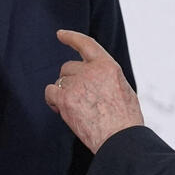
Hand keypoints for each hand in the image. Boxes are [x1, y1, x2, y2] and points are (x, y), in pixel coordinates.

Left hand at [44, 29, 143, 152]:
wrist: (120, 139)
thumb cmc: (125, 121)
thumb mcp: (123, 89)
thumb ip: (105, 78)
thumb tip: (94, 80)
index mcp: (108, 66)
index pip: (86, 44)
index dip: (71, 38)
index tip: (60, 34)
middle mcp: (91, 71)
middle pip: (68, 67)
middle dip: (71, 81)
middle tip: (81, 100)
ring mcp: (77, 84)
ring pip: (60, 81)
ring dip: (64, 92)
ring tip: (78, 110)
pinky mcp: (65, 99)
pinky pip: (50, 92)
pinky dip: (53, 100)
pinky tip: (62, 110)